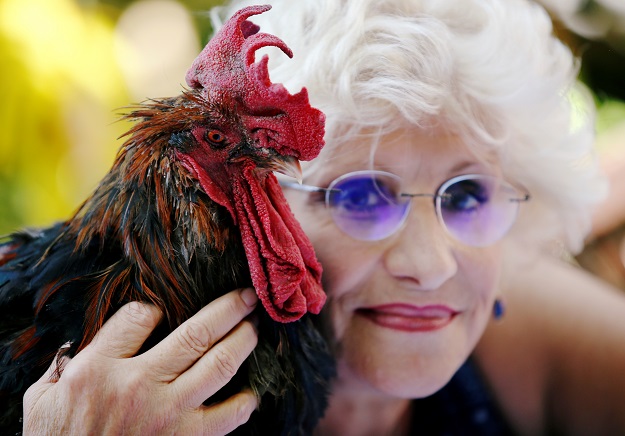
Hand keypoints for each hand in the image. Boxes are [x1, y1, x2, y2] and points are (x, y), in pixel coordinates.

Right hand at [22, 288, 259, 434]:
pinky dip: (245, 403)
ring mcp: (168, 414)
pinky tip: (251, 393)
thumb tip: (86, 342)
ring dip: (243, 342)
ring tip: (253, 328)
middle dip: (229, 308)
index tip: (162, 310)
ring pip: (219, 365)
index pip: (140, 315)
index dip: (155, 307)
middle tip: (246, 296)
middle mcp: (139, 386)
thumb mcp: (43, 398)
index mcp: (99, 369)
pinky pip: (227, 418)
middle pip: (196, 333)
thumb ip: (66, 364)